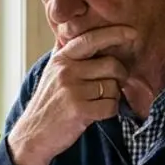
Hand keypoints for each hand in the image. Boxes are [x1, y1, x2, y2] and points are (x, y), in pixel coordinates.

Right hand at [6, 26, 134, 164]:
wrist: (32, 135)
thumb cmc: (48, 104)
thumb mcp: (51, 72)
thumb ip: (66, 53)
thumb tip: (74, 30)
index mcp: (61, 59)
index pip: (91, 39)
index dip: (115, 33)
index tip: (132, 32)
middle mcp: (66, 71)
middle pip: (111, 64)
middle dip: (120, 75)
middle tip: (116, 83)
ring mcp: (72, 90)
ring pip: (113, 87)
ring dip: (113, 96)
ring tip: (98, 101)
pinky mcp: (79, 110)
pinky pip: (111, 106)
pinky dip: (110, 111)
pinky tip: (98, 113)